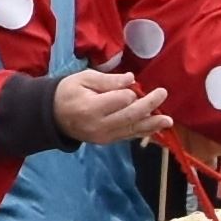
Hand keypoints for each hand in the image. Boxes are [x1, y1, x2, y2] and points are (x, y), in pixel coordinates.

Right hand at [49, 67, 170, 146]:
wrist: (51, 116)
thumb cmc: (68, 92)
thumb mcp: (83, 79)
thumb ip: (108, 80)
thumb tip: (131, 80)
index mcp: (90, 107)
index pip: (120, 100)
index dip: (130, 92)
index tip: (132, 85)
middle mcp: (99, 125)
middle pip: (130, 115)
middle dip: (149, 105)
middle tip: (163, 93)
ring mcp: (103, 136)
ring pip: (132, 129)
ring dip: (152, 124)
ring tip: (168, 121)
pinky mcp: (106, 141)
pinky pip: (128, 136)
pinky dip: (143, 132)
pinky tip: (156, 128)